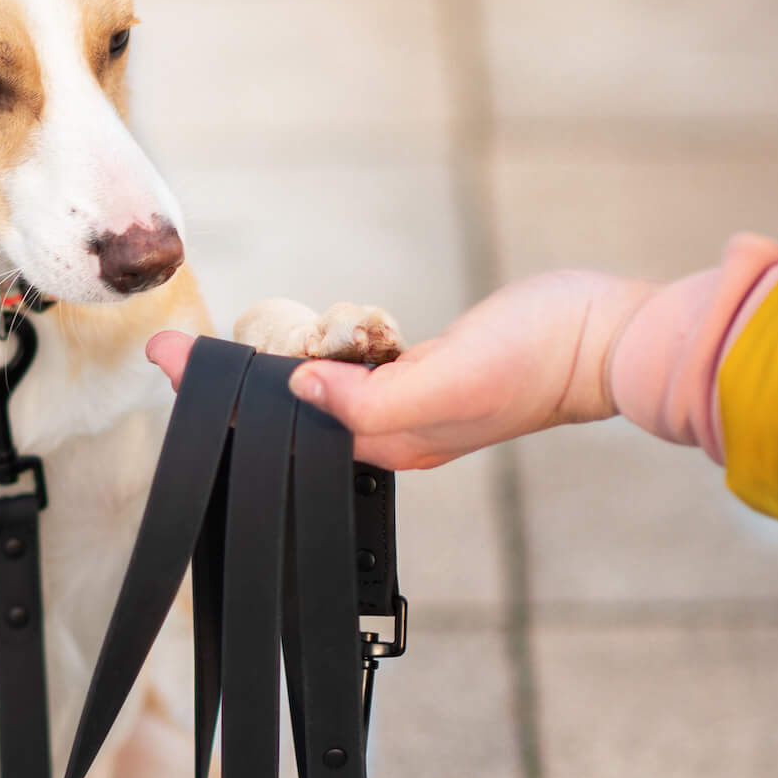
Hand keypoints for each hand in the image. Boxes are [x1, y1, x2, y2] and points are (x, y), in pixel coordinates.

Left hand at [146, 269, 656, 468]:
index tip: (170, 360)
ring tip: (220, 351)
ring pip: (321, 392)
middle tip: (176, 355)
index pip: (289, 424)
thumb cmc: (540, 358)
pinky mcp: (429, 373)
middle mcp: (395, 429)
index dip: (227, 395)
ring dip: (273, 372)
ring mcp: (412, 402)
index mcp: (393, 440)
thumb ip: (372, 398)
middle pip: (294, 414)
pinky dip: (322, 357)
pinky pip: (357, 372)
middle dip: (233, 389)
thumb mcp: (450, 377)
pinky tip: (306, 341)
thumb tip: (301, 390)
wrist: (607, 336)